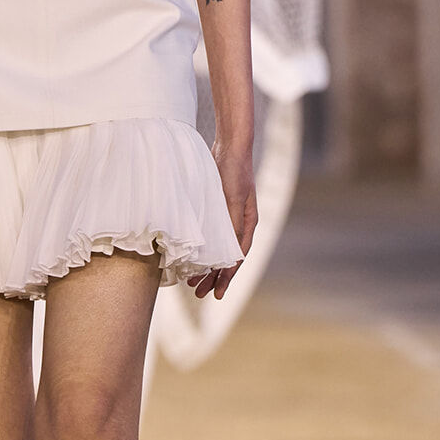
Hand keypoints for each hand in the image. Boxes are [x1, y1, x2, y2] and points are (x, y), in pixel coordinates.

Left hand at [187, 140, 257, 300]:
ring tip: (192, 282)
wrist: (231, 145)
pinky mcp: (217, 208)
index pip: (237, 257)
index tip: (216, 293)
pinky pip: (211, 235)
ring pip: (217, 248)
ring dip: (206, 266)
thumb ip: (232, 225)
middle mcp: (239, 222)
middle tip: (199, 294)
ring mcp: (229, 215)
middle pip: (227, 257)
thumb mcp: (233, 199)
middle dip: (214, 277)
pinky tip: (192, 256)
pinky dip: (203, 249)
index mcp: (247, 223)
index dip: (226, 277)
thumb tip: (231, 253)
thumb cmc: (234, 171)